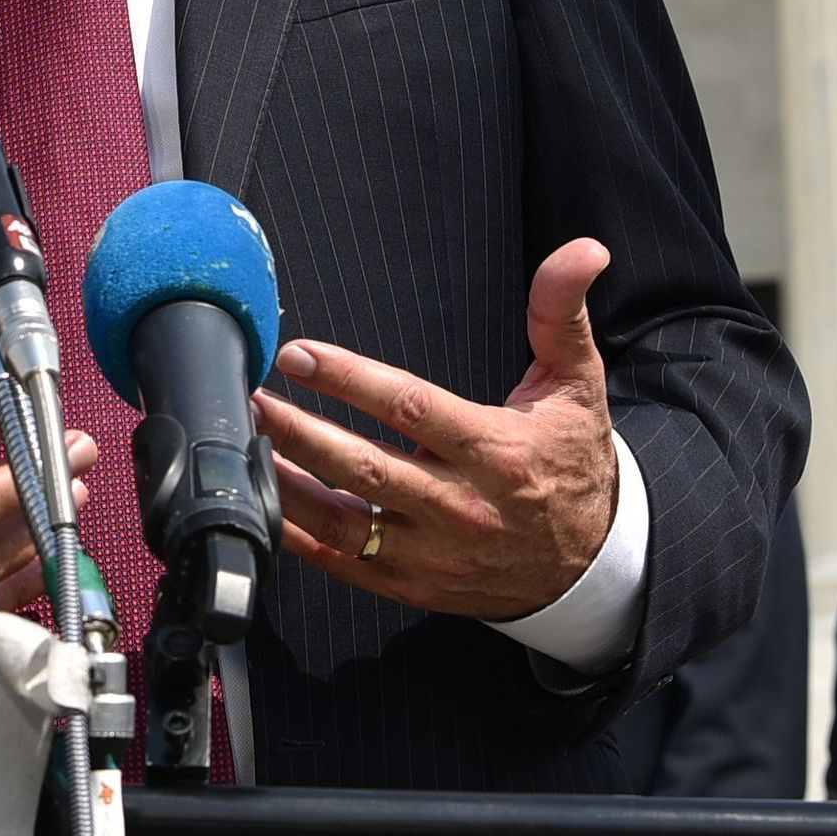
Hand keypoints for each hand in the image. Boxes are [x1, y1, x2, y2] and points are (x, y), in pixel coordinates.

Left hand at [252, 238, 615, 621]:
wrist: (590, 564)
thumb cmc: (572, 462)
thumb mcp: (577, 384)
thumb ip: (561, 313)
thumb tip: (584, 250)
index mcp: (497, 451)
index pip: (412, 408)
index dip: (350, 379)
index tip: (298, 354)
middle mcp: (462, 507)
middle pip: (364, 468)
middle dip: (299, 432)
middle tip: (253, 399)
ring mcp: (435, 554)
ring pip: (345, 523)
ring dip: (286, 486)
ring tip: (245, 445)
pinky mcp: (415, 585)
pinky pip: (345, 564)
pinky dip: (299, 536)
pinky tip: (265, 502)